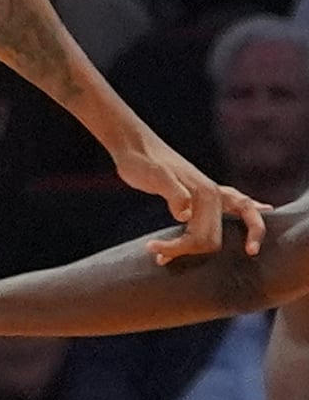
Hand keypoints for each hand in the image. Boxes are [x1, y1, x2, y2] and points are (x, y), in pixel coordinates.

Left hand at [109, 125, 268, 261]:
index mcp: (206, 193)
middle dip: (188, 252)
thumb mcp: (152, 175)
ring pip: (223, 229)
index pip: (205, 237)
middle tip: (156, 255)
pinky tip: (265, 210)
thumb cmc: (140, 160)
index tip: (160, 255)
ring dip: (203, 247)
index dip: (185, 250)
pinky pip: (230, 210)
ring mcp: (209, 193)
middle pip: (213, 240)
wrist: (133, 143)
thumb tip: (185, 214)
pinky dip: (245, 218)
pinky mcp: (201, 194)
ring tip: (172, 255)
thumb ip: (172, 192)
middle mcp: (213, 194)